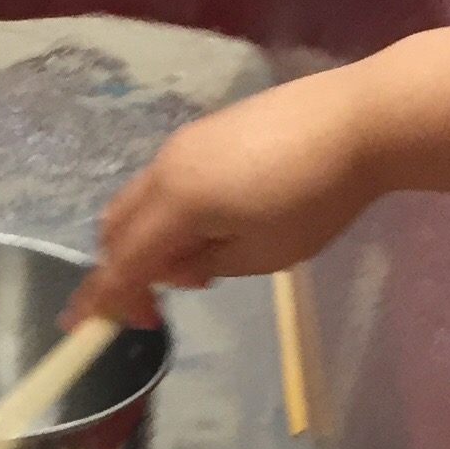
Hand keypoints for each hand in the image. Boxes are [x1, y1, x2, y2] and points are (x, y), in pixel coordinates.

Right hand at [70, 65, 382, 328]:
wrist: (363, 118)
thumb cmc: (317, 197)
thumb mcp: (259, 255)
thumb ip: (202, 265)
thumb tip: (175, 265)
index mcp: (176, 203)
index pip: (122, 262)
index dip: (103, 300)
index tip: (86, 330)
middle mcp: (166, 168)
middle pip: (114, 226)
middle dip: (120, 269)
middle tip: (156, 302)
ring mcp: (185, 143)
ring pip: (138, 200)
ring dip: (148, 240)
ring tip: (200, 263)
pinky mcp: (208, 130)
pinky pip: (165, 180)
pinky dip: (168, 213)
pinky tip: (215, 224)